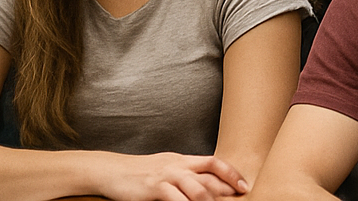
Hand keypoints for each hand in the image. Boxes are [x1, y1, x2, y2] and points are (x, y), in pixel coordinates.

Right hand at [100, 152, 248, 200]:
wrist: (112, 170)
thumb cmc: (141, 173)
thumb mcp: (167, 169)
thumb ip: (185, 176)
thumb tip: (207, 187)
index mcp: (183, 160)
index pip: (213, 163)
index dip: (231, 173)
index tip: (244, 185)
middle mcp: (178, 166)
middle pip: (210, 176)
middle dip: (227, 190)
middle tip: (239, 199)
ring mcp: (167, 176)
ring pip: (197, 189)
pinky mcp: (154, 188)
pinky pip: (176, 199)